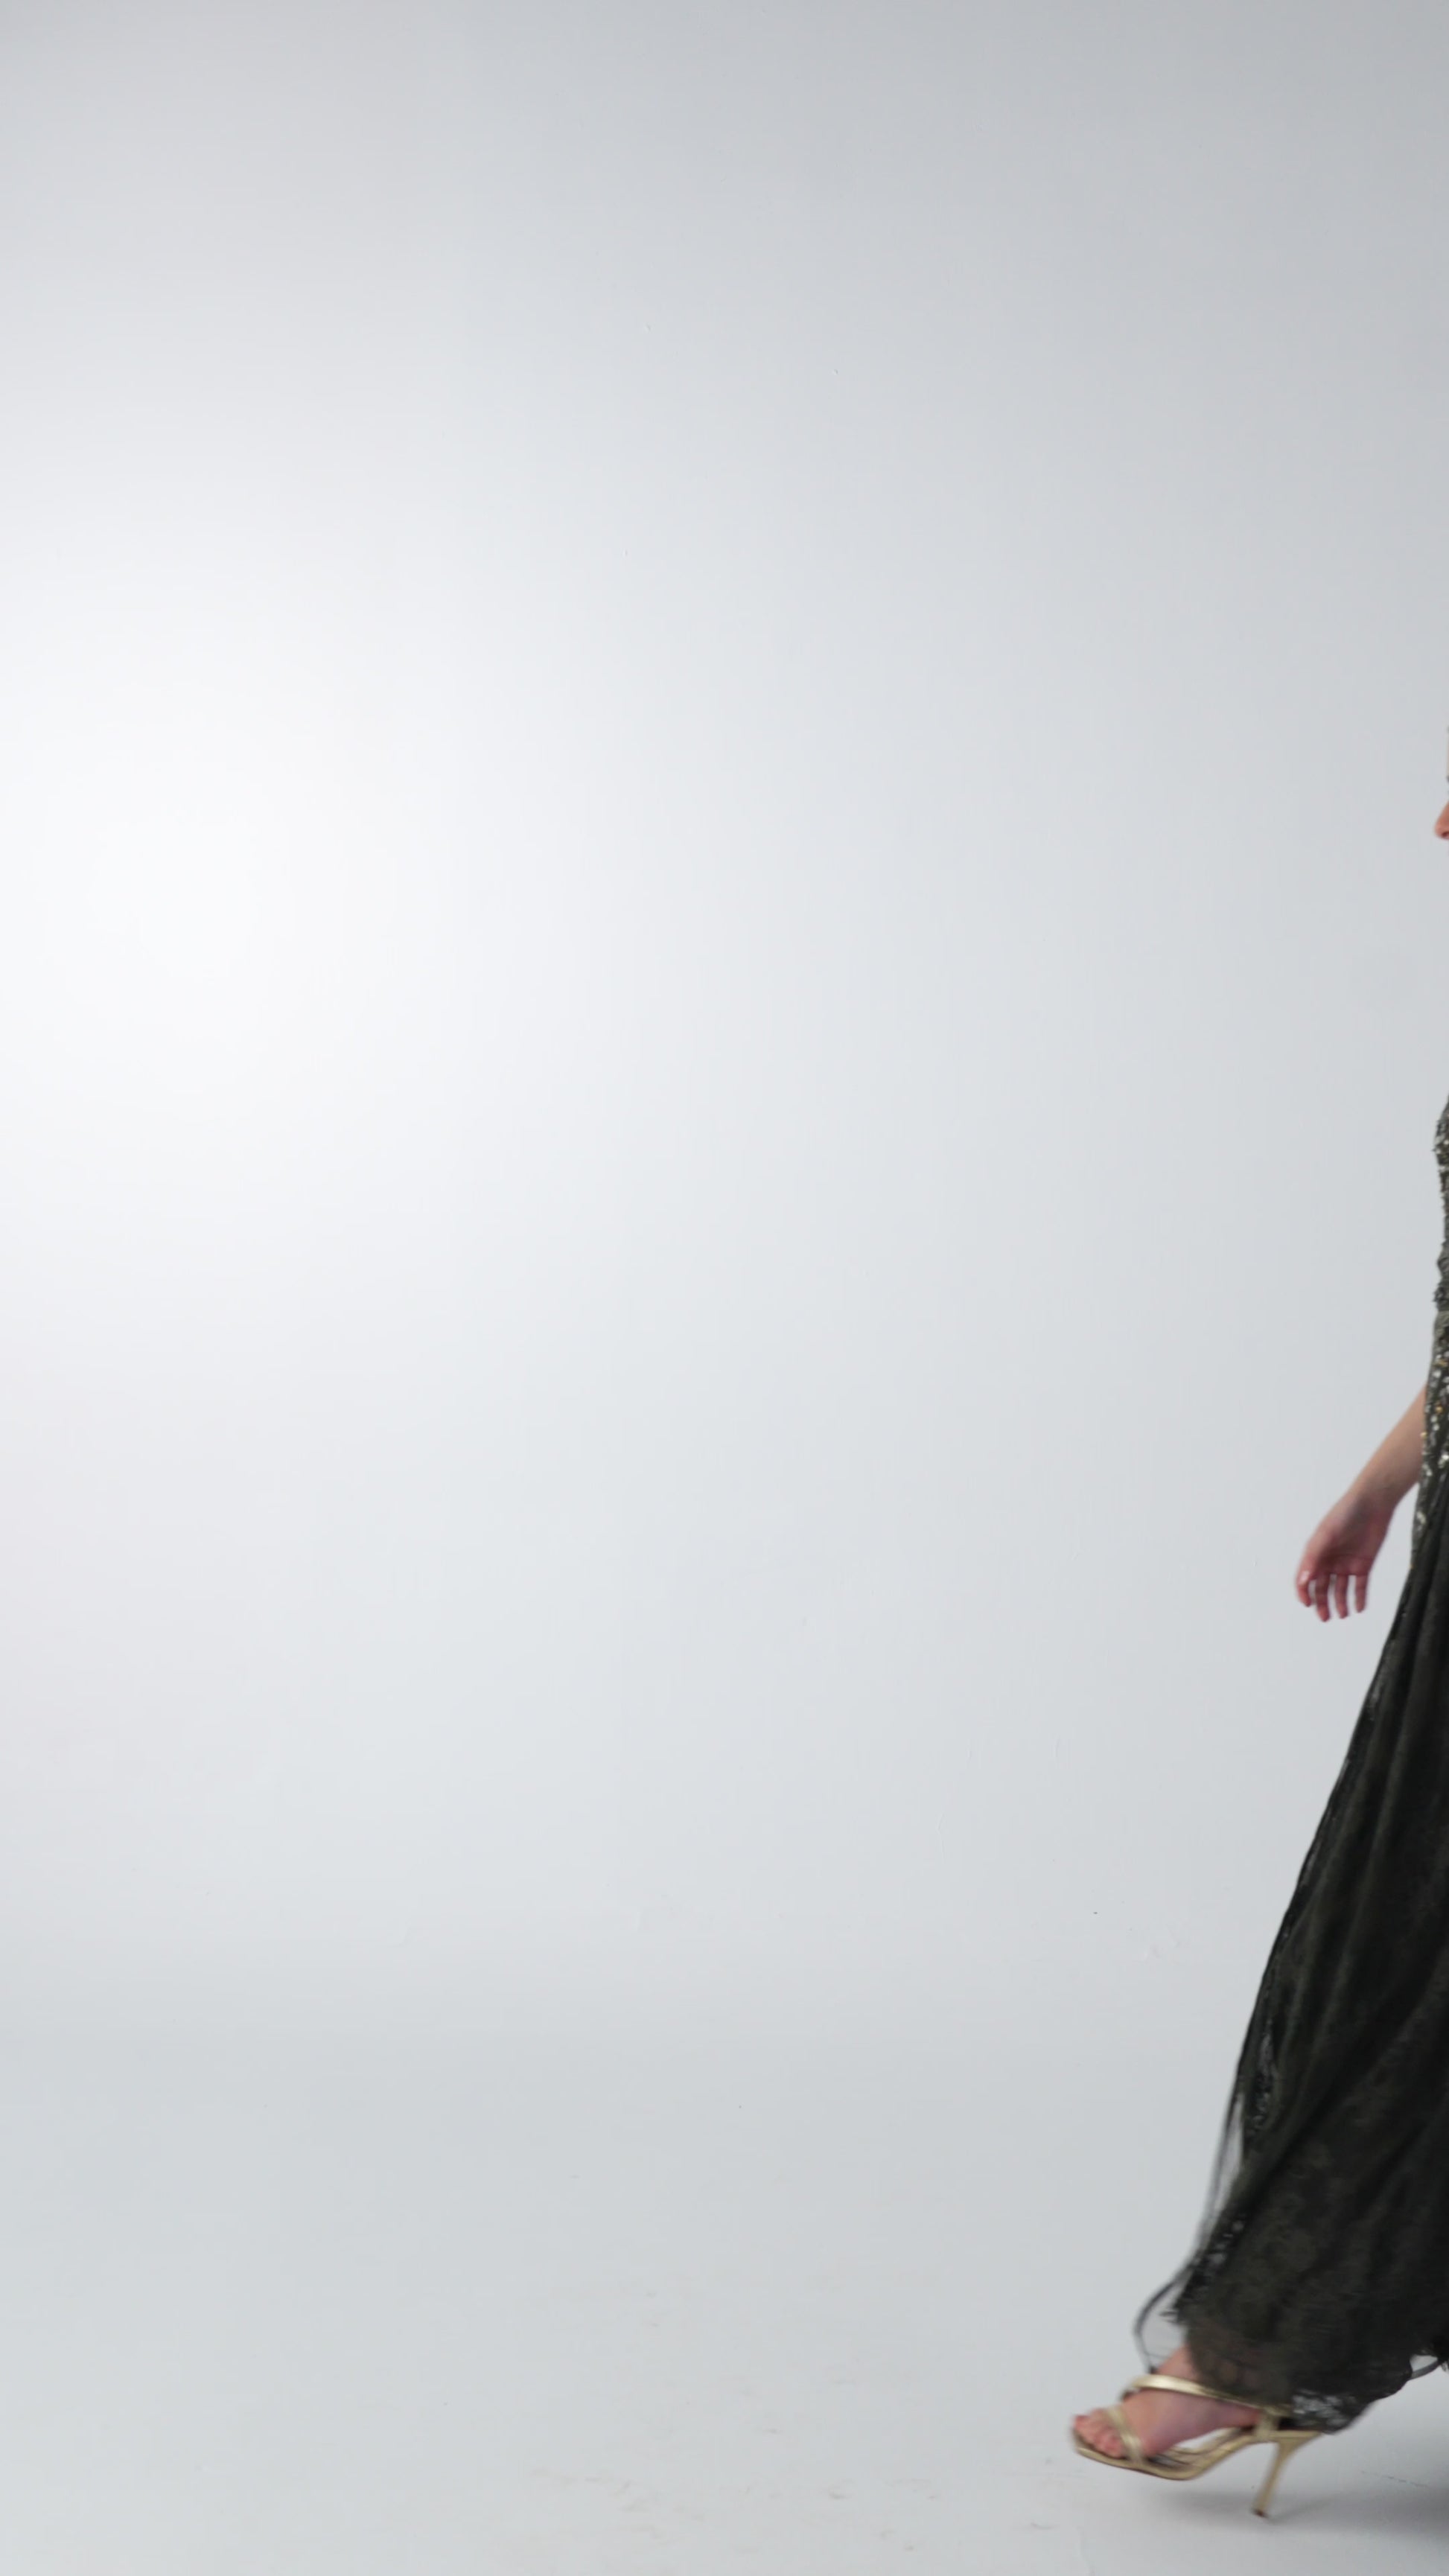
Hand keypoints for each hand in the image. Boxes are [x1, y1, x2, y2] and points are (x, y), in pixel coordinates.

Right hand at [1295, 1486, 1396, 1620]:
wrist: (1373, 1504)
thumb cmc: (1345, 1514)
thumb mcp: (1325, 1535)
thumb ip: (1313, 1557)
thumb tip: (1304, 1580)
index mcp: (1316, 1553)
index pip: (1305, 1578)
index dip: (1304, 1592)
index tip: (1307, 1604)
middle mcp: (1329, 1560)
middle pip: (1322, 1587)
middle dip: (1321, 1603)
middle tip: (1324, 1617)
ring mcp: (1346, 1564)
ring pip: (1340, 1589)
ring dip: (1340, 1603)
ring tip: (1342, 1615)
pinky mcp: (1363, 1565)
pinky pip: (1360, 1586)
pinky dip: (1359, 1598)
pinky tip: (1358, 1608)